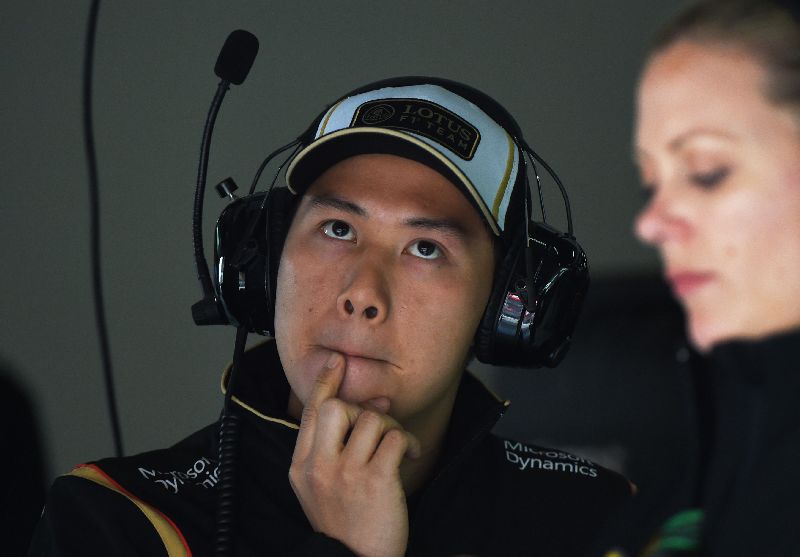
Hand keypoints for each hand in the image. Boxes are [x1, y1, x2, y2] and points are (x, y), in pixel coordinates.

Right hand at [289, 352, 420, 556]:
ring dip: (391, 426)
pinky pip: (394, 438)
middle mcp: (318, 468)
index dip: (324, 383)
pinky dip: (409, 441)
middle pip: (335, 408)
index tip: (337, 362)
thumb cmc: (346, 525)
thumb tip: (372, 402)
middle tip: (378, 426)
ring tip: (398, 445)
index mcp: (300, 468)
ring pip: (370, 419)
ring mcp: (345, 474)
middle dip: (360, 408)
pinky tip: (412, 454)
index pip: (310, 413)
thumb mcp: (322, 488)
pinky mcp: (375, 481)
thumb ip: (335, 448)